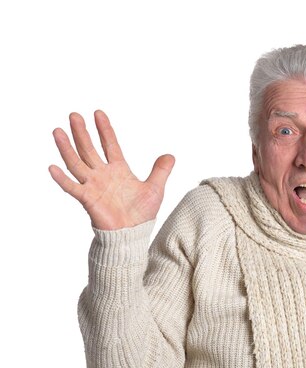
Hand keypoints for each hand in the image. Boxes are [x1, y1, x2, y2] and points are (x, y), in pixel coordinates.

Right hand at [49, 110, 174, 229]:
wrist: (133, 234)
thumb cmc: (141, 214)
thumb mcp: (155, 188)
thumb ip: (161, 171)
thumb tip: (171, 155)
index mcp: (119, 170)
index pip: (110, 145)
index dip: (105, 130)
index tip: (98, 113)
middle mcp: (103, 175)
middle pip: (89, 149)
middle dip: (82, 132)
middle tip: (74, 115)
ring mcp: (93, 186)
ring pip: (77, 163)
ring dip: (66, 148)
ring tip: (58, 131)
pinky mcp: (88, 199)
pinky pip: (72, 188)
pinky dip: (62, 179)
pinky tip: (52, 167)